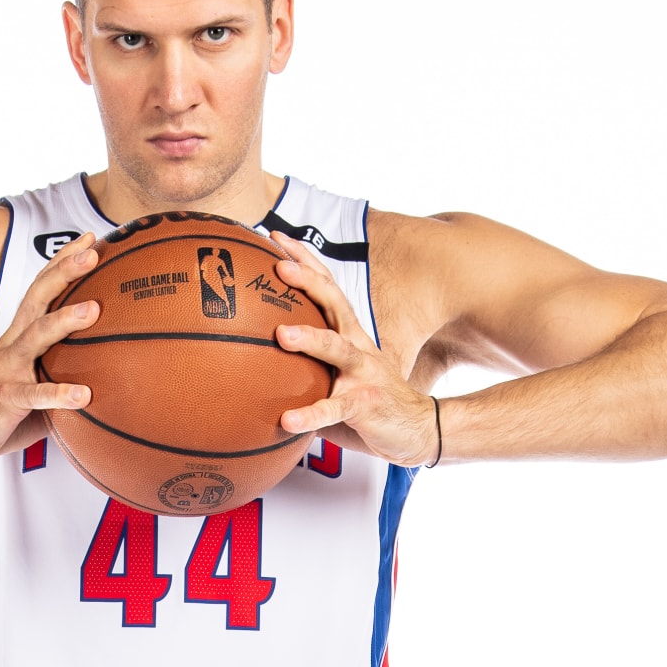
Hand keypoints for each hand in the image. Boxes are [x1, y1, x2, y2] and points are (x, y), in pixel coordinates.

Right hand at [0, 235, 99, 461]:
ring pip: (38, 337)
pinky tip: (84, 395)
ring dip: (65, 320)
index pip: (41, 289)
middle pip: (40, 298)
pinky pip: (36, 395)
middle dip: (66, 272)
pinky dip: (59, 393)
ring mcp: (9, 369)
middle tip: (94, 252)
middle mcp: (13, 345)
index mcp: (19, 337)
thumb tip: (103, 376)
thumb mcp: (31, 382)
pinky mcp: (7, 398)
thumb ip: (60, 373)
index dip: (63, 262)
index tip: (89, 239)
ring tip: (93, 308)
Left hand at [268, 234, 438, 466]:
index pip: (326, 287)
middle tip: (279, 266)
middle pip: (333, 302)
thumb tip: (252, 364)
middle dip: (307, 280)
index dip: (304, 259)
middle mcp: (357, 345)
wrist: (414, 428)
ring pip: (336, 348)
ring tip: (282, 334)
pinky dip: (310, 415)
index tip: (274, 238)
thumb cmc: (366, 401)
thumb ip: (303, 367)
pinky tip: (287, 420)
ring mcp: (363, 373)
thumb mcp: (335, 377)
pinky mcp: (365, 404)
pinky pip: (334, 409)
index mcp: (348, 333)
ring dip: (310, 338)